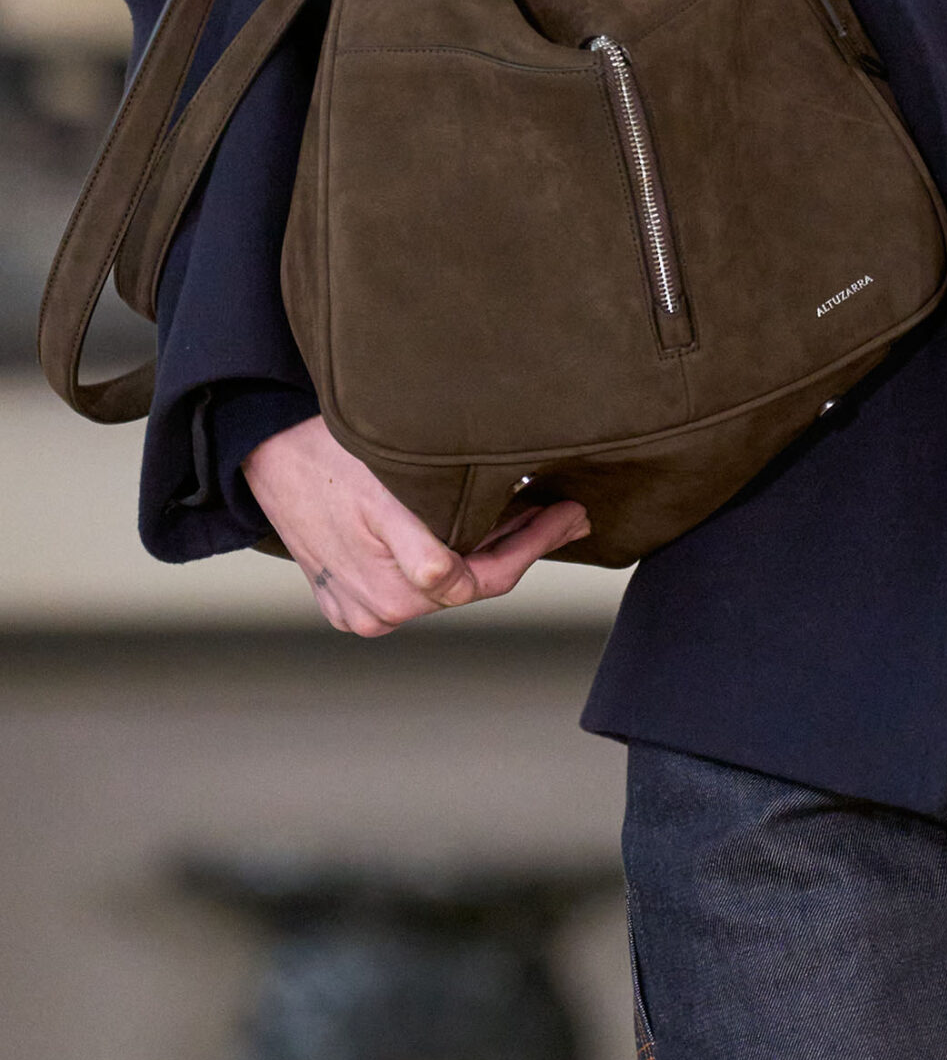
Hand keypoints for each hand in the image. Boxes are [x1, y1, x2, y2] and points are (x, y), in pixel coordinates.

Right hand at [244, 415, 589, 635]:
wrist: (262, 449)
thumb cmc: (333, 450)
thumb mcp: (402, 475)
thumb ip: (457, 512)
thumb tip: (518, 514)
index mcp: (397, 584)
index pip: (488, 576)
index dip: (535, 546)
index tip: (571, 514)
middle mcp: (379, 610)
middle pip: (469, 585)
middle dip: (521, 546)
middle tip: (567, 513)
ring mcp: (358, 610)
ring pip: (442, 589)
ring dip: (482, 552)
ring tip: (525, 510)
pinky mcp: (342, 601)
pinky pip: (407, 588)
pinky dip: (442, 561)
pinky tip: (473, 526)